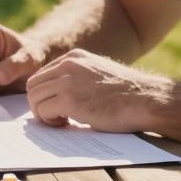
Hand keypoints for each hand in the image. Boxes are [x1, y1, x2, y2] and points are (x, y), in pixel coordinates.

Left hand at [25, 49, 172, 131]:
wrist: (148, 100)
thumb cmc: (127, 94)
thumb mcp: (97, 74)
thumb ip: (77, 77)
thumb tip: (55, 94)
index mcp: (74, 57)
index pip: (42, 75)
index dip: (45, 94)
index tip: (56, 107)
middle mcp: (68, 65)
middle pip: (33, 86)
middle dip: (39, 104)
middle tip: (55, 117)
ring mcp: (68, 81)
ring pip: (34, 98)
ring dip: (43, 114)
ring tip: (62, 121)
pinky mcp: (70, 100)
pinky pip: (43, 111)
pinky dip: (50, 121)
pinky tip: (67, 124)